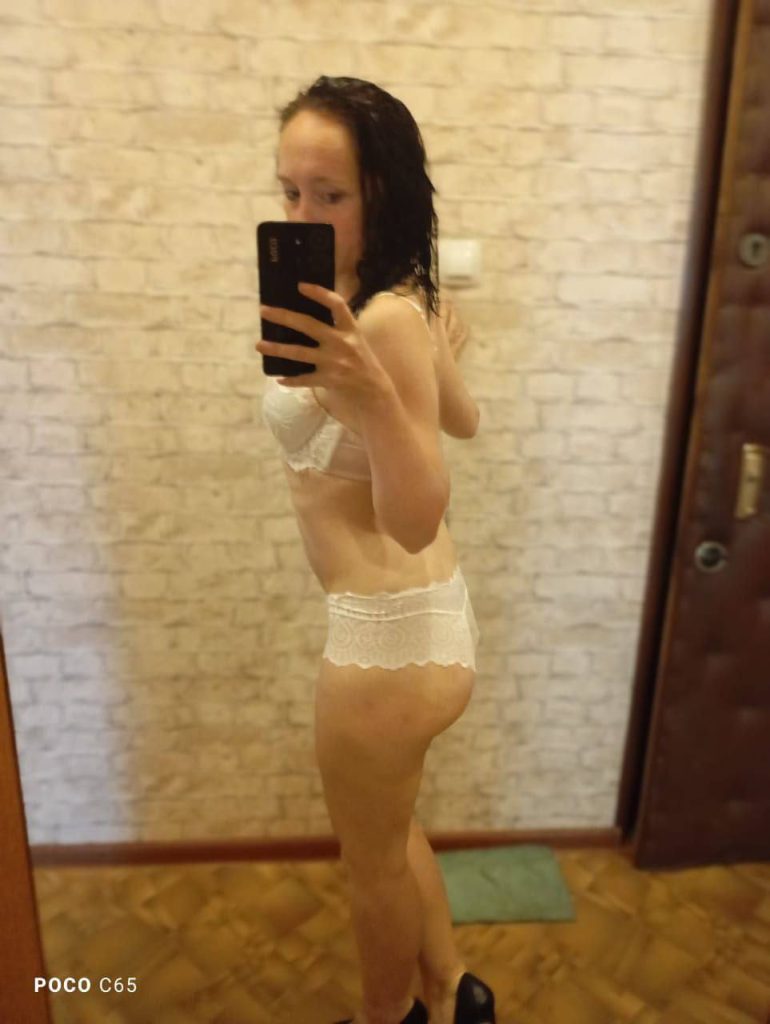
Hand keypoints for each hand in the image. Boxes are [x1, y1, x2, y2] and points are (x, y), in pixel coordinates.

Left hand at [256, 282, 387, 399]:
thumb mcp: (355, 339)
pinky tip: (279, 379)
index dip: (319, 293)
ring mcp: (333, 362)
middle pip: (308, 325)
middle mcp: (341, 343)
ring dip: (277, 348)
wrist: (374, 390)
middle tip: (264, 311)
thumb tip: (306, 318)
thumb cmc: (362, 361)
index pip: (336, 304)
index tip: (300, 286)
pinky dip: (291, 380)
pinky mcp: (328, 379)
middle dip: (284, 316)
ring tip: (260, 345)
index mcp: (350, 329)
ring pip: (299, 352)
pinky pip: (304, 379)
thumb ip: (337, 328)